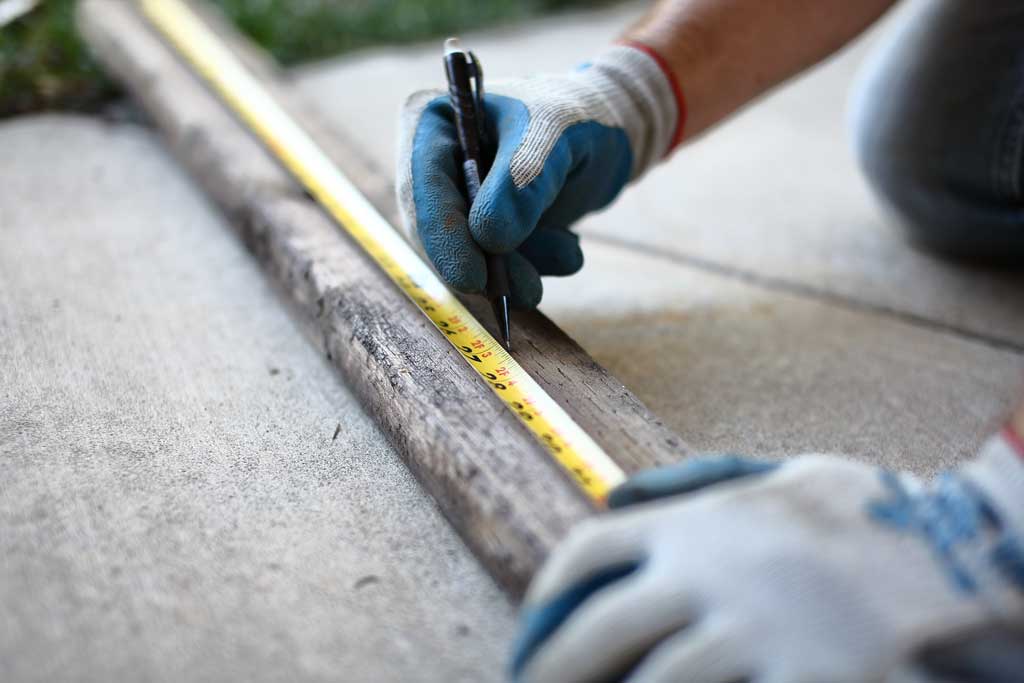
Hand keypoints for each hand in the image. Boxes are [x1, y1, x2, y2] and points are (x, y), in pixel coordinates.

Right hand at [396, 44, 680, 307]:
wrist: (610, 134)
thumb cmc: (574, 116)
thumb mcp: (551, 137)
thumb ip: (519, 184)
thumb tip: (488, 239)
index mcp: (433, 122)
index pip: (422, 186)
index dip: (443, 236)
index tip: (473, 278)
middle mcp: (435, 165)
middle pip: (438, 230)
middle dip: (483, 265)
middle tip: (526, 290)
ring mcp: (459, 200)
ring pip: (468, 255)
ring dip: (516, 271)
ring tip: (566, 256)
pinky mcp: (485, 229)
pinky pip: (497, 264)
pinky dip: (534, 264)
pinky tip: (567, 247)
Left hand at [512, 438, 1023, 681]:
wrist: (960, 544)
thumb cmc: (862, 511)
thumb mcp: (773, 474)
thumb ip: (690, 483)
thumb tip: (612, 494)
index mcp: (695, 521)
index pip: (586, 554)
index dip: (544, 601)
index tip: (531, 635)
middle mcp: (712, 572)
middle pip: (596, 631)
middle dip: (551, 671)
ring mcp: (757, 631)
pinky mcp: (807, 678)